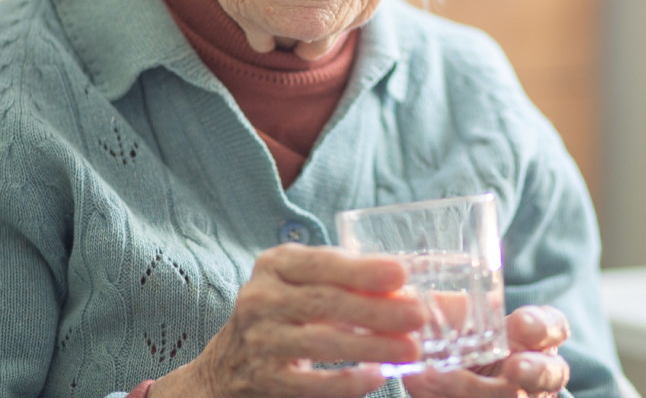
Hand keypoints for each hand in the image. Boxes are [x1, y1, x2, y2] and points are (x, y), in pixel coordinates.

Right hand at [150, 244, 425, 397]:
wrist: (227, 366)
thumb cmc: (284, 313)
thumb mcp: (303, 284)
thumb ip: (349, 281)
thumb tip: (412, 288)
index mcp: (275, 264)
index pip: (320, 262)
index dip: (362, 269)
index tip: (402, 273)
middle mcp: (260, 298)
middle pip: (325, 302)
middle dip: (377, 309)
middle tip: (418, 315)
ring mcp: (259, 340)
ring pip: (322, 343)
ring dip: (371, 347)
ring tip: (410, 349)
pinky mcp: (264, 379)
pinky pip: (312, 384)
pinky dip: (347, 382)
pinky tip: (376, 377)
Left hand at [402, 305, 571, 397]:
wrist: (452, 381)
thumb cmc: (460, 341)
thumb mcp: (457, 321)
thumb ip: (441, 309)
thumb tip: (403, 294)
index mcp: (531, 337)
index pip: (554, 327)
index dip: (543, 326)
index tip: (521, 322)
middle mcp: (534, 371)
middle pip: (549, 373)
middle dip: (534, 370)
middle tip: (513, 367)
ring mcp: (523, 396)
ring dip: (480, 391)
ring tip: (444, 380)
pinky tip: (426, 386)